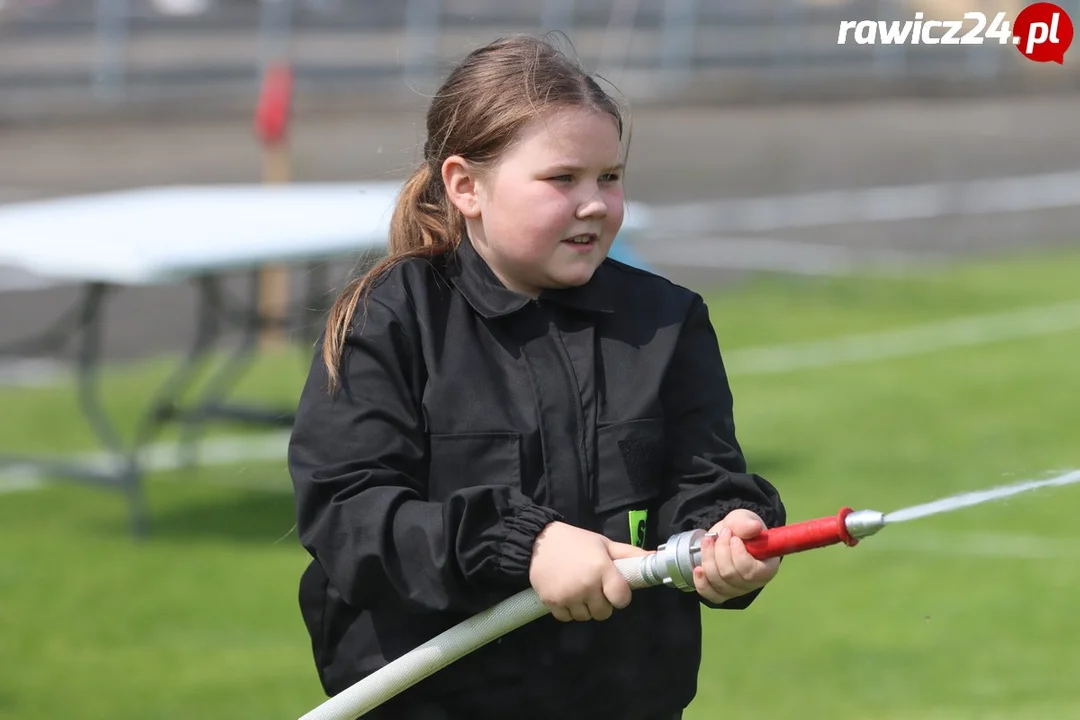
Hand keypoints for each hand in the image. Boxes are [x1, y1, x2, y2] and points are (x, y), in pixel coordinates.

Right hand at [529, 522, 650, 621]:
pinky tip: (565, 594)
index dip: (620, 596)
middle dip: (601, 602)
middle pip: (604, 613)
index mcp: (602, 569)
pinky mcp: (551, 602)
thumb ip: (629, 554)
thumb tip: (655, 558)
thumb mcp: (604, 544)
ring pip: (585, 617)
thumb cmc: (576, 542)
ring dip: (584, 607)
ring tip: (577, 589)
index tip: (614, 589)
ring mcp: (568, 596)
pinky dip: (568, 610)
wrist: (538, 541)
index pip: (622, 599)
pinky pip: (567, 618)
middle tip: (593, 587)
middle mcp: (586, 585)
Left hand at [693, 509, 780, 603]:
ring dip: (709, 559)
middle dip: (721, 552)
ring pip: (718, 582)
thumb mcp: (743, 519)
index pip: (752, 571)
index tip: (733, 537)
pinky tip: (698, 569)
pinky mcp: (721, 593)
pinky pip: (710, 594)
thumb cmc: (740, 529)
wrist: (726, 535)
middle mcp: (753, 583)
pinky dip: (701, 582)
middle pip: (731, 575)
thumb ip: (746, 523)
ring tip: (708, 541)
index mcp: (766, 567)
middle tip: (721, 534)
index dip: (738, 555)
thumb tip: (754, 527)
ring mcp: (737, 590)